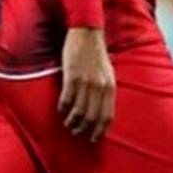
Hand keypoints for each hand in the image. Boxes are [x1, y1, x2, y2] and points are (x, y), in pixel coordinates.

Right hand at [57, 27, 115, 141]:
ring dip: (72, 121)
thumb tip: (102, 108)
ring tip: (69, 123)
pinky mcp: (72, 77)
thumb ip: (106, 89)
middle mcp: (100, 87)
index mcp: (110, 86)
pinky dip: (63, 108)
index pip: (107, 116)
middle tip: (77, 132)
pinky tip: (61, 109)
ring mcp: (86, 82)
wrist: (87, 34)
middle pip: (92, 117)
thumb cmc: (97, 54)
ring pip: (79, 112)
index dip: (100, 130)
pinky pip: (66, 100)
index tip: (93, 138)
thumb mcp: (108, 72)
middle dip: (84, 129)